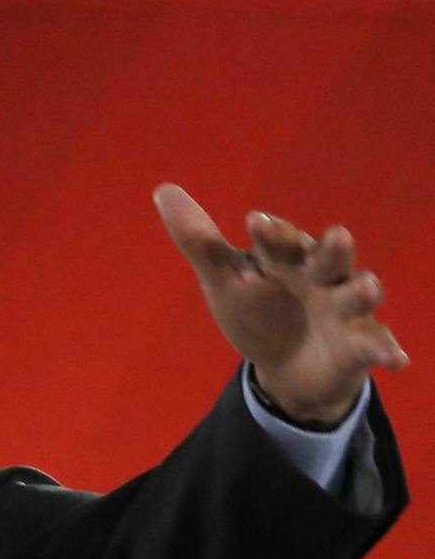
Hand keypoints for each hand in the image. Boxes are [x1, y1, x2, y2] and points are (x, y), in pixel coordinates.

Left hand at [154, 183, 407, 423]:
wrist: (288, 368)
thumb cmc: (258, 311)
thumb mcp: (225, 280)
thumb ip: (199, 241)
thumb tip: (163, 189)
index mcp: (288, 259)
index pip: (281, 240)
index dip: (271, 232)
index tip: (254, 222)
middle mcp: (324, 278)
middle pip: (331, 259)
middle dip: (334, 249)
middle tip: (336, 237)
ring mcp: (346, 311)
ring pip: (359, 296)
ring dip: (363, 292)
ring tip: (365, 288)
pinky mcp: (361, 346)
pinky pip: (377, 346)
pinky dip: (386, 350)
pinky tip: (395, 358)